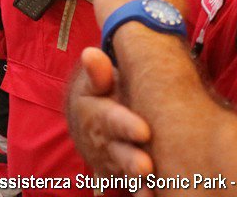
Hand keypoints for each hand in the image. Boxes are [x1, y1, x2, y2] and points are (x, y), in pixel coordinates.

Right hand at [67, 48, 153, 179]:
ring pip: (124, 174)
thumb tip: (91, 53)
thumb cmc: (98, 94)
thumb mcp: (95, 81)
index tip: (144, 131)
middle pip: (118, 152)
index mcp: (97, 115)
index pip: (111, 120)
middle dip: (131, 161)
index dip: (126, 126)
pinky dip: (139, 193)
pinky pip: (128, 187)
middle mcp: (103, 142)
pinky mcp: (118, 176)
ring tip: (152, 191)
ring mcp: (110, 162)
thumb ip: (98, 72)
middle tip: (147, 167)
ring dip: (137, 182)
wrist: (84, 121)